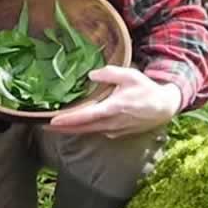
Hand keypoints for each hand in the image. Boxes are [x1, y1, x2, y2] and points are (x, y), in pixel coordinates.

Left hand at [49, 65, 181, 136]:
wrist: (164, 107)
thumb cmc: (147, 90)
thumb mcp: (130, 75)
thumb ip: (109, 73)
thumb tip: (91, 75)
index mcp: (113, 109)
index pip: (86, 117)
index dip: (68, 120)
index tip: (52, 121)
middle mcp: (111, 123)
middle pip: (82, 129)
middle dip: (62, 129)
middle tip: (43, 126)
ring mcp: (114, 130)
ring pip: (88, 132)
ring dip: (71, 130)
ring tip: (54, 126)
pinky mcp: (117, 133)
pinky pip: (96, 131)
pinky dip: (84, 128)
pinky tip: (75, 124)